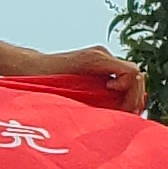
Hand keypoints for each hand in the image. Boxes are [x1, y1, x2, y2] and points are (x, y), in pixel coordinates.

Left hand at [31, 45, 147, 112]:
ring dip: (130, 96)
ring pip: (131, 78)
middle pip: (136, 75)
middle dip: (134, 97)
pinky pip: (121, 77)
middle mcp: (102, 54)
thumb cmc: (44, 80)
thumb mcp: (69, 90)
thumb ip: (95, 97)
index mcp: (97, 58)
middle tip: (126, 114)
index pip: (132, 72)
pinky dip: (124, 93)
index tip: (114, 99)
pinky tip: (117, 107)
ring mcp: (102, 57)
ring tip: (122, 113)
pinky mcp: (100, 64)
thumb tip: (117, 108)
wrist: (31, 68)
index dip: (130, 90)